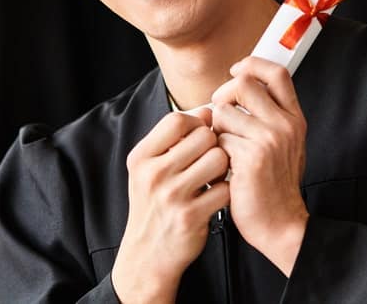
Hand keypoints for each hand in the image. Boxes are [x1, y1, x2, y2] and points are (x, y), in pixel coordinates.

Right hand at [112, 110, 229, 303]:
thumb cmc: (153, 205)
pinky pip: (224, 189)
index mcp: (141, 157)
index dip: (196, 123)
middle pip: (204, 136)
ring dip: (223, 168)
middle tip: (209, 161)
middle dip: (214, 145)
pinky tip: (214, 198)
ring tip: (214, 178)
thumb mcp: (149, 169)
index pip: (177, 119)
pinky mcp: (191, 217)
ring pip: (218, 159)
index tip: (200, 136)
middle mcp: (153, 174)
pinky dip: (225, 193)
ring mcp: (172, 196)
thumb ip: (173, 140)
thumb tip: (208, 110)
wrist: (147, 255)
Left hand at [211, 57, 308, 275]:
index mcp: (294, 118)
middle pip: (243, 84)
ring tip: (226, 151)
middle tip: (221, 117)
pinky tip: (226, 169)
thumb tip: (240, 87)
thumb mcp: (284, 144)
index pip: (277, 74)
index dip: (253, 64)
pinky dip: (216, 153)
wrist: (281, 224)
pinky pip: (219, 139)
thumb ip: (269, 116)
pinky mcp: (251, 157)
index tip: (236, 71)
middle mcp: (285, 125)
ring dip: (217, 130)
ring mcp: (270, 139)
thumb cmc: (275, 185)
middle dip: (223, 97)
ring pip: (224, 112)